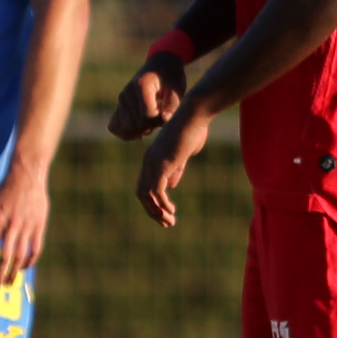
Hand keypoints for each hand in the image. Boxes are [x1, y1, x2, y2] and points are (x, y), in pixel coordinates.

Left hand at [0, 163, 51, 285]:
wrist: (26, 176)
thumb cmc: (3, 194)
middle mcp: (11, 225)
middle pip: (4, 256)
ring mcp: (26, 226)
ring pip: (20, 256)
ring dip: (13, 272)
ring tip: (9, 283)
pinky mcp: (39, 226)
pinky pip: (35, 249)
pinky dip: (30, 261)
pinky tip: (24, 268)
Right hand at [105, 55, 186, 141]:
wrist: (160, 64)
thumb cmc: (171, 76)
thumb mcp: (177, 88)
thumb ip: (172, 104)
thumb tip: (165, 120)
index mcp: (141, 86)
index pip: (147, 116)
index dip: (160, 121)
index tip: (168, 113)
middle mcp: (126, 93)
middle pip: (136, 124)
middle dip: (152, 127)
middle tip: (162, 117)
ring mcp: (121, 100)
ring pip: (125, 128)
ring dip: (141, 131)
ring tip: (153, 121)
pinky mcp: (119, 106)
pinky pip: (114, 126)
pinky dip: (126, 133)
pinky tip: (140, 132)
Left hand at [133, 110, 212, 228]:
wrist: (194, 113)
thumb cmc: (193, 130)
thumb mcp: (183, 153)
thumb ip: (175, 169)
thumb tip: (170, 185)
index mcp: (152, 159)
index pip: (144, 186)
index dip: (152, 203)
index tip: (166, 214)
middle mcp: (149, 161)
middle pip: (141, 193)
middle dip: (152, 211)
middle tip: (167, 223)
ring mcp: (154, 162)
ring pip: (147, 194)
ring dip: (157, 211)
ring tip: (169, 222)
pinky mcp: (163, 163)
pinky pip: (156, 189)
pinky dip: (161, 203)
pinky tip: (171, 210)